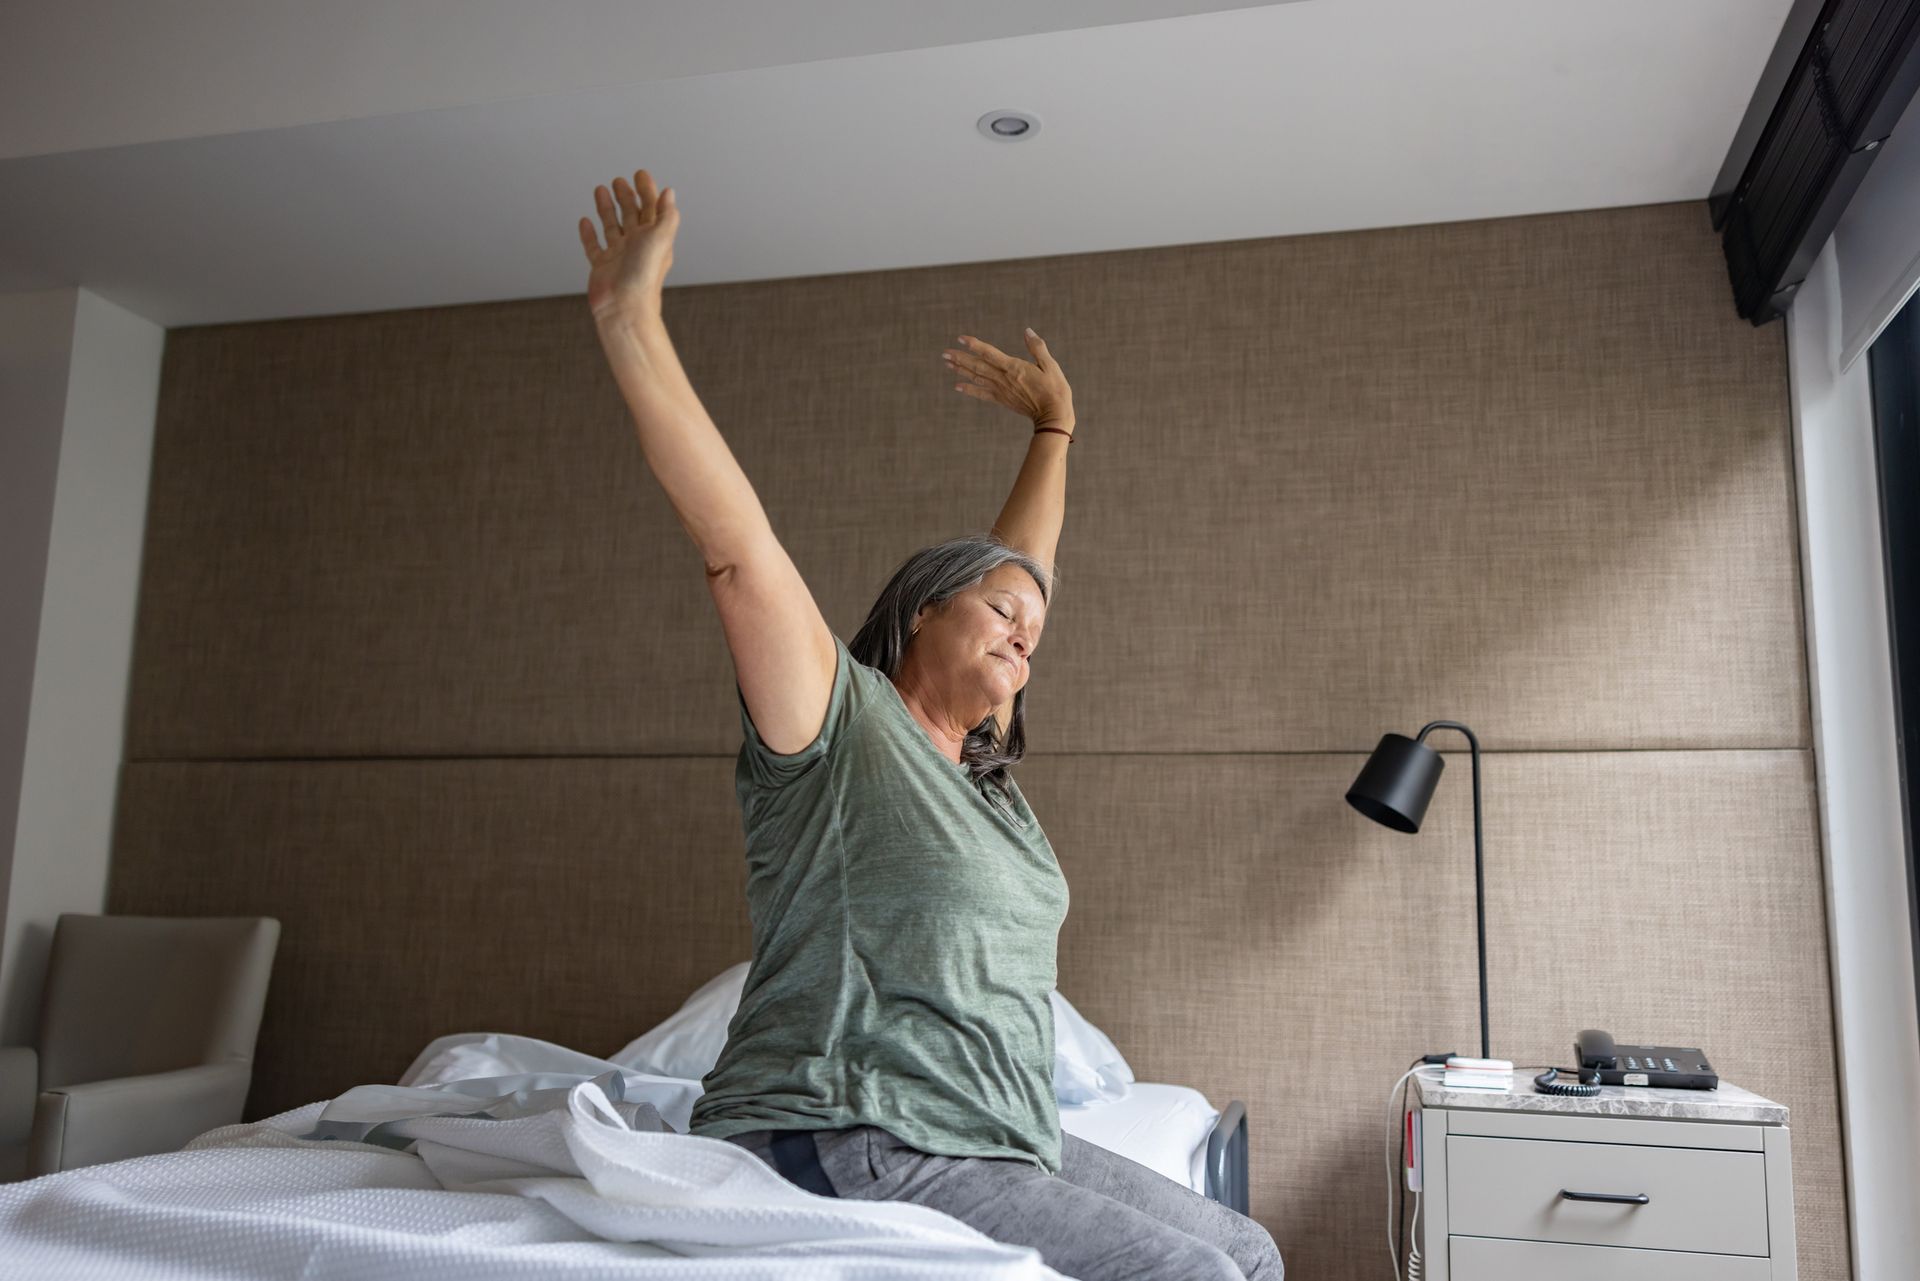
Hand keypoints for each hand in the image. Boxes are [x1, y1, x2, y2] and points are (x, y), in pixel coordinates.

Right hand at [578, 169, 679, 322]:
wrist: (624, 306)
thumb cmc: (644, 275)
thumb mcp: (661, 237)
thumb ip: (666, 214)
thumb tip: (669, 192)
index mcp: (654, 238)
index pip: (652, 209)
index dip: (647, 190)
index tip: (640, 174)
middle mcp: (637, 246)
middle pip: (632, 215)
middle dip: (626, 197)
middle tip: (619, 181)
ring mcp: (619, 256)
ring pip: (612, 227)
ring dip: (607, 208)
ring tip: (600, 190)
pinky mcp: (602, 267)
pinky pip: (594, 246)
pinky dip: (589, 234)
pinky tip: (585, 221)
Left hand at [944, 329, 1074, 428]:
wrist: (1053, 416)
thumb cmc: (1055, 390)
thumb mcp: (1050, 365)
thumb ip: (1037, 347)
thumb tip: (1027, 331)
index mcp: (1015, 368)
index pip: (990, 354)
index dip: (975, 345)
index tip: (961, 339)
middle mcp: (1004, 379)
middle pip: (978, 366)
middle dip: (960, 358)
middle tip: (944, 353)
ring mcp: (1002, 390)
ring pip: (977, 378)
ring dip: (961, 371)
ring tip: (947, 363)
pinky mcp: (1003, 400)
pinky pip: (982, 394)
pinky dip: (969, 389)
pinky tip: (957, 386)